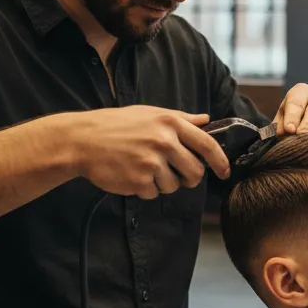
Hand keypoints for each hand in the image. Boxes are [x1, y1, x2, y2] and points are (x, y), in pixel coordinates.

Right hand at [71, 106, 229, 198]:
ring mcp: (151, 163)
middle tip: (175, 174)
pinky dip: (145, 189)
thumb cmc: (116, 125)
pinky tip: (132, 175)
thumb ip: (181, 118)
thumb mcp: (150, 113)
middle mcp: (164, 142)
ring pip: (174, 186)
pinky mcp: (138, 181)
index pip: (207, 145)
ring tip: (144, 169)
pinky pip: (153, 193)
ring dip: (163, 183)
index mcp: (170, 123)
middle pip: (195, 172)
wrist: (82, 140)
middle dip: (189, 178)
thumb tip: (206, 120)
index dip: (220, 161)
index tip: (224, 171)